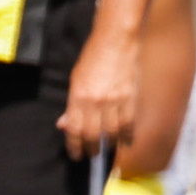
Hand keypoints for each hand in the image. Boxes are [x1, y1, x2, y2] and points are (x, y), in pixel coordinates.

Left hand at [58, 22, 140, 158]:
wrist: (116, 39)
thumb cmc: (93, 57)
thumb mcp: (76, 79)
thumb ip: (72, 104)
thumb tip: (64, 124)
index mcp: (78, 96)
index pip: (74, 130)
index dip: (74, 146)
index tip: (76, 155)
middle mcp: (96, 101)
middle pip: (93, 135)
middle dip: (91, 149)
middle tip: (91, 154)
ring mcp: (115, 100)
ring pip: (112, 133)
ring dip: (109, 145)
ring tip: (107, 148)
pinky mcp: (130, 97)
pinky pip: (129, 123)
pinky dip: (127, 136)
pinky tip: (125, 142)